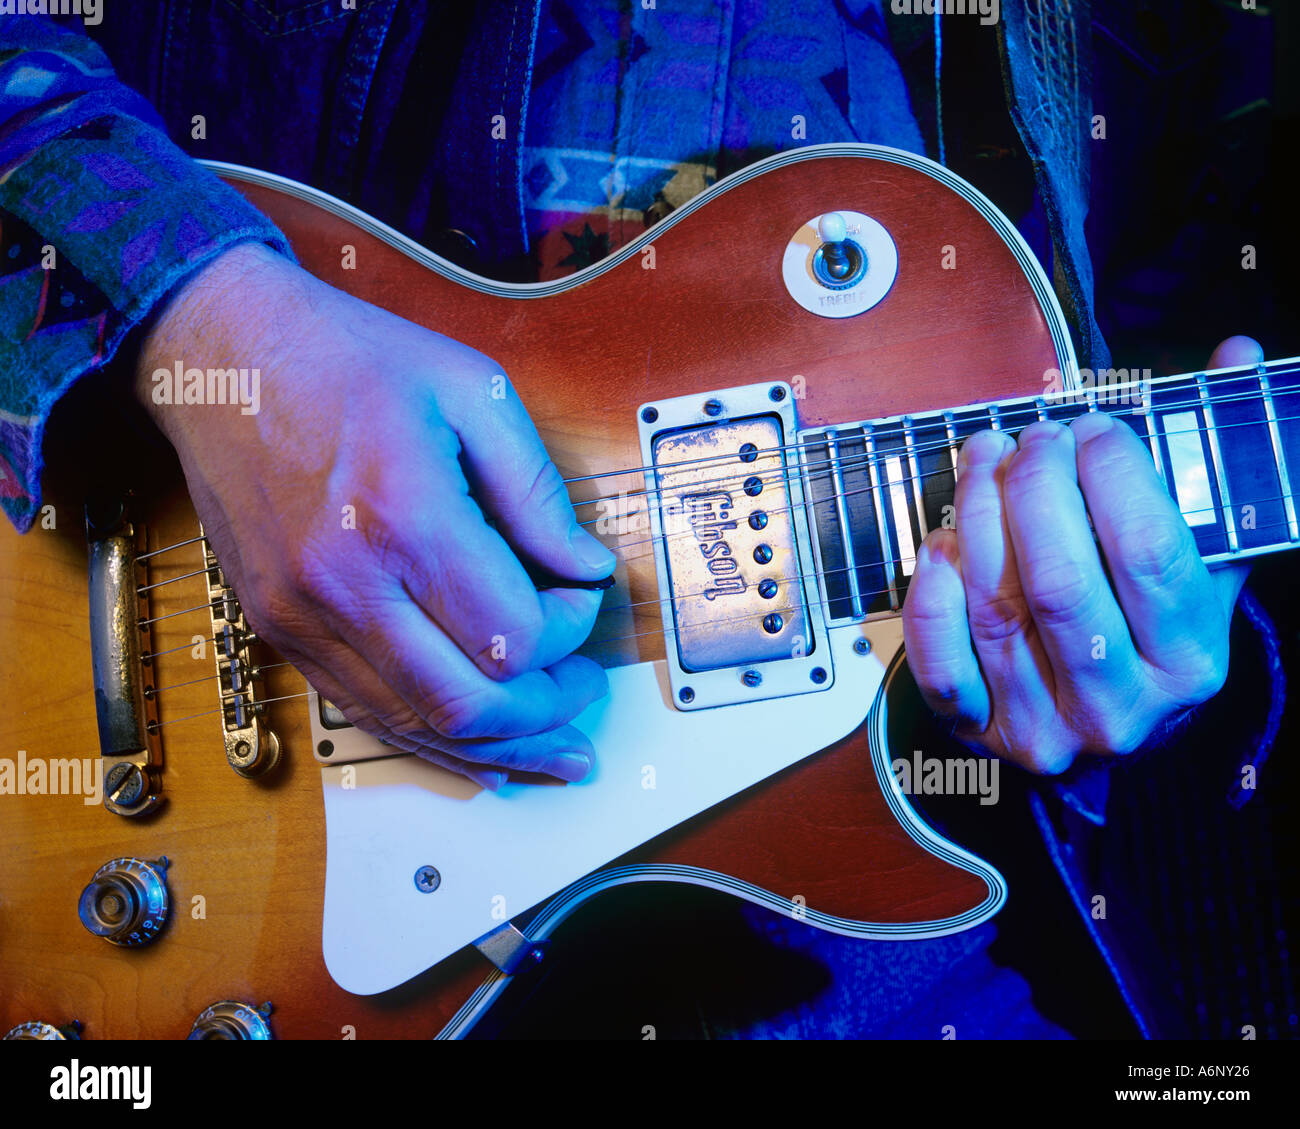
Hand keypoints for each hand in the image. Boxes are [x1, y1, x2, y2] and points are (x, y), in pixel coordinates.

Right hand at [135, 243, 615, 789]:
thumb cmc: (347, 361)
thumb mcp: (471, 391)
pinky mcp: (280, 628)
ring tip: (552, 748)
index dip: (569, 632)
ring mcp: (303, 616)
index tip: (580, 597)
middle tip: (581, 692)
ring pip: (414, 727)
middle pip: (466, 705)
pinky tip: (476, 747)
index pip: (513, 635)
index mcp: (404, 516)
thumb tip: (586, 568)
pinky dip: (430, 738)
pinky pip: (364, 713)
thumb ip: (536, 490)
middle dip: (544, 714)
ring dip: (495, 749)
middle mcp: (346, 583)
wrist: (221, 357)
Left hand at [901, 336, 1259, 772]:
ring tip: (982, 458)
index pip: (1148, 552)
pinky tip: (940, 544)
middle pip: (1062, 581)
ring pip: (995, 608)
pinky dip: (931, 596)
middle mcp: (1120, 704)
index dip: (1114, 473)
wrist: (1107, 719)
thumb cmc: (1148, 621)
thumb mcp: (1198, 555)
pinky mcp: (977, 731)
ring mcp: (1044, 726)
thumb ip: (1211, 463)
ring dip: (977, 515)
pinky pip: (939, 663)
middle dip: (1037, 487)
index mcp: (1190, 660)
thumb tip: (1235, 355)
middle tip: (1032, 438)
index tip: (1093, 426)